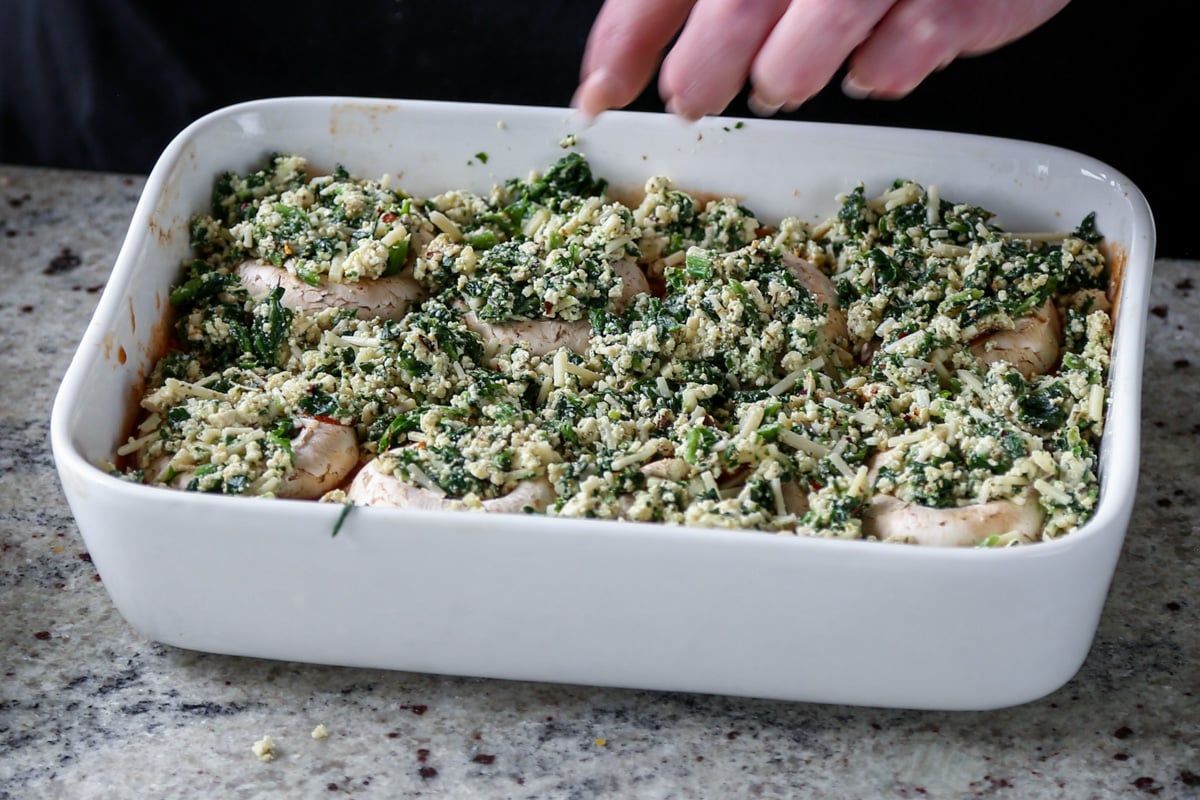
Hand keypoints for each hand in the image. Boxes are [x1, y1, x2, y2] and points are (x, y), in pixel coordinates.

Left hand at [573, 0, 1070, 118]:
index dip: (623, 43)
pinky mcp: (960, 0)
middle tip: (693, 99)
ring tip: (785, 77)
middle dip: (702, 71)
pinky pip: (905, 52)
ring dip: (787, 74)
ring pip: (815, 34)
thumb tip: (606, 78)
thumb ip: (672, 6)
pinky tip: (871, 63)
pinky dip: (879, 71)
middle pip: (736, 4)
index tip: (597, 100)